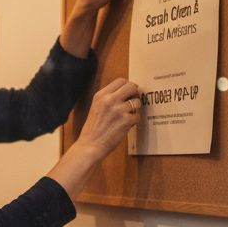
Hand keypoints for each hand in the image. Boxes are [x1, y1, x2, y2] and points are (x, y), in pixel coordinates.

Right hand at [45, 78, 141, 198]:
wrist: (90, 145)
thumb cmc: (93, 129)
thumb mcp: (96, 107)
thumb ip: (108, 98)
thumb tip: (126, 91)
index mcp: (101, 95)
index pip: (121, 81)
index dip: (128, 85)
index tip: (129, 92)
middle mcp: (110, 100)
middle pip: (132, 86)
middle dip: (135, 93)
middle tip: (133, 100)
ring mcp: (119, 110)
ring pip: (137, 102)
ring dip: (135, 109)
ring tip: (127, 116)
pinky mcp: (127, 121)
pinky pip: (137, 116)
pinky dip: (134, 121)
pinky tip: (125, 126)